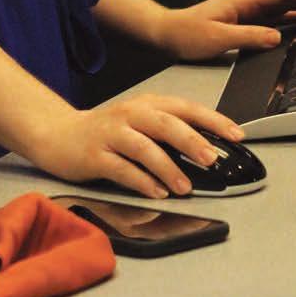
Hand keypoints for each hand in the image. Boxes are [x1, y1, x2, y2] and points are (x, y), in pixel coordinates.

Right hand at [34, 93, 246, 201]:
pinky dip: (141, 181)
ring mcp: (111, 134)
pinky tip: (156, 192)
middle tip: (212, 159)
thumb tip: (209, 150)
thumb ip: (169, 132)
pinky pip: (121, 168)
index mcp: (146, 104)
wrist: (58, 135)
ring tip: (184, 186)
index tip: (237, 134)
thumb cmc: (106, 132)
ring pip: (143, 147)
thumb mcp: (139, 123)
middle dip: (191, 141)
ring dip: (167, 167)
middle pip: (165, 123)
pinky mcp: (94, 155)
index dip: (212, 120)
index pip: (185, 108)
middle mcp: (130, 114)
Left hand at [157, 0, 295, 63]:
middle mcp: (248, 2)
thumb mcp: (218, 37)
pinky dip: (294, 19)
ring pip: (284, 7)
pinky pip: (276, 19)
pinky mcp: (245, 22)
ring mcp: (248, 12)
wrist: (168, 35)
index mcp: (243, 0)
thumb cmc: (188, 33)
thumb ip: (249, 36)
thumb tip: (277, 36)